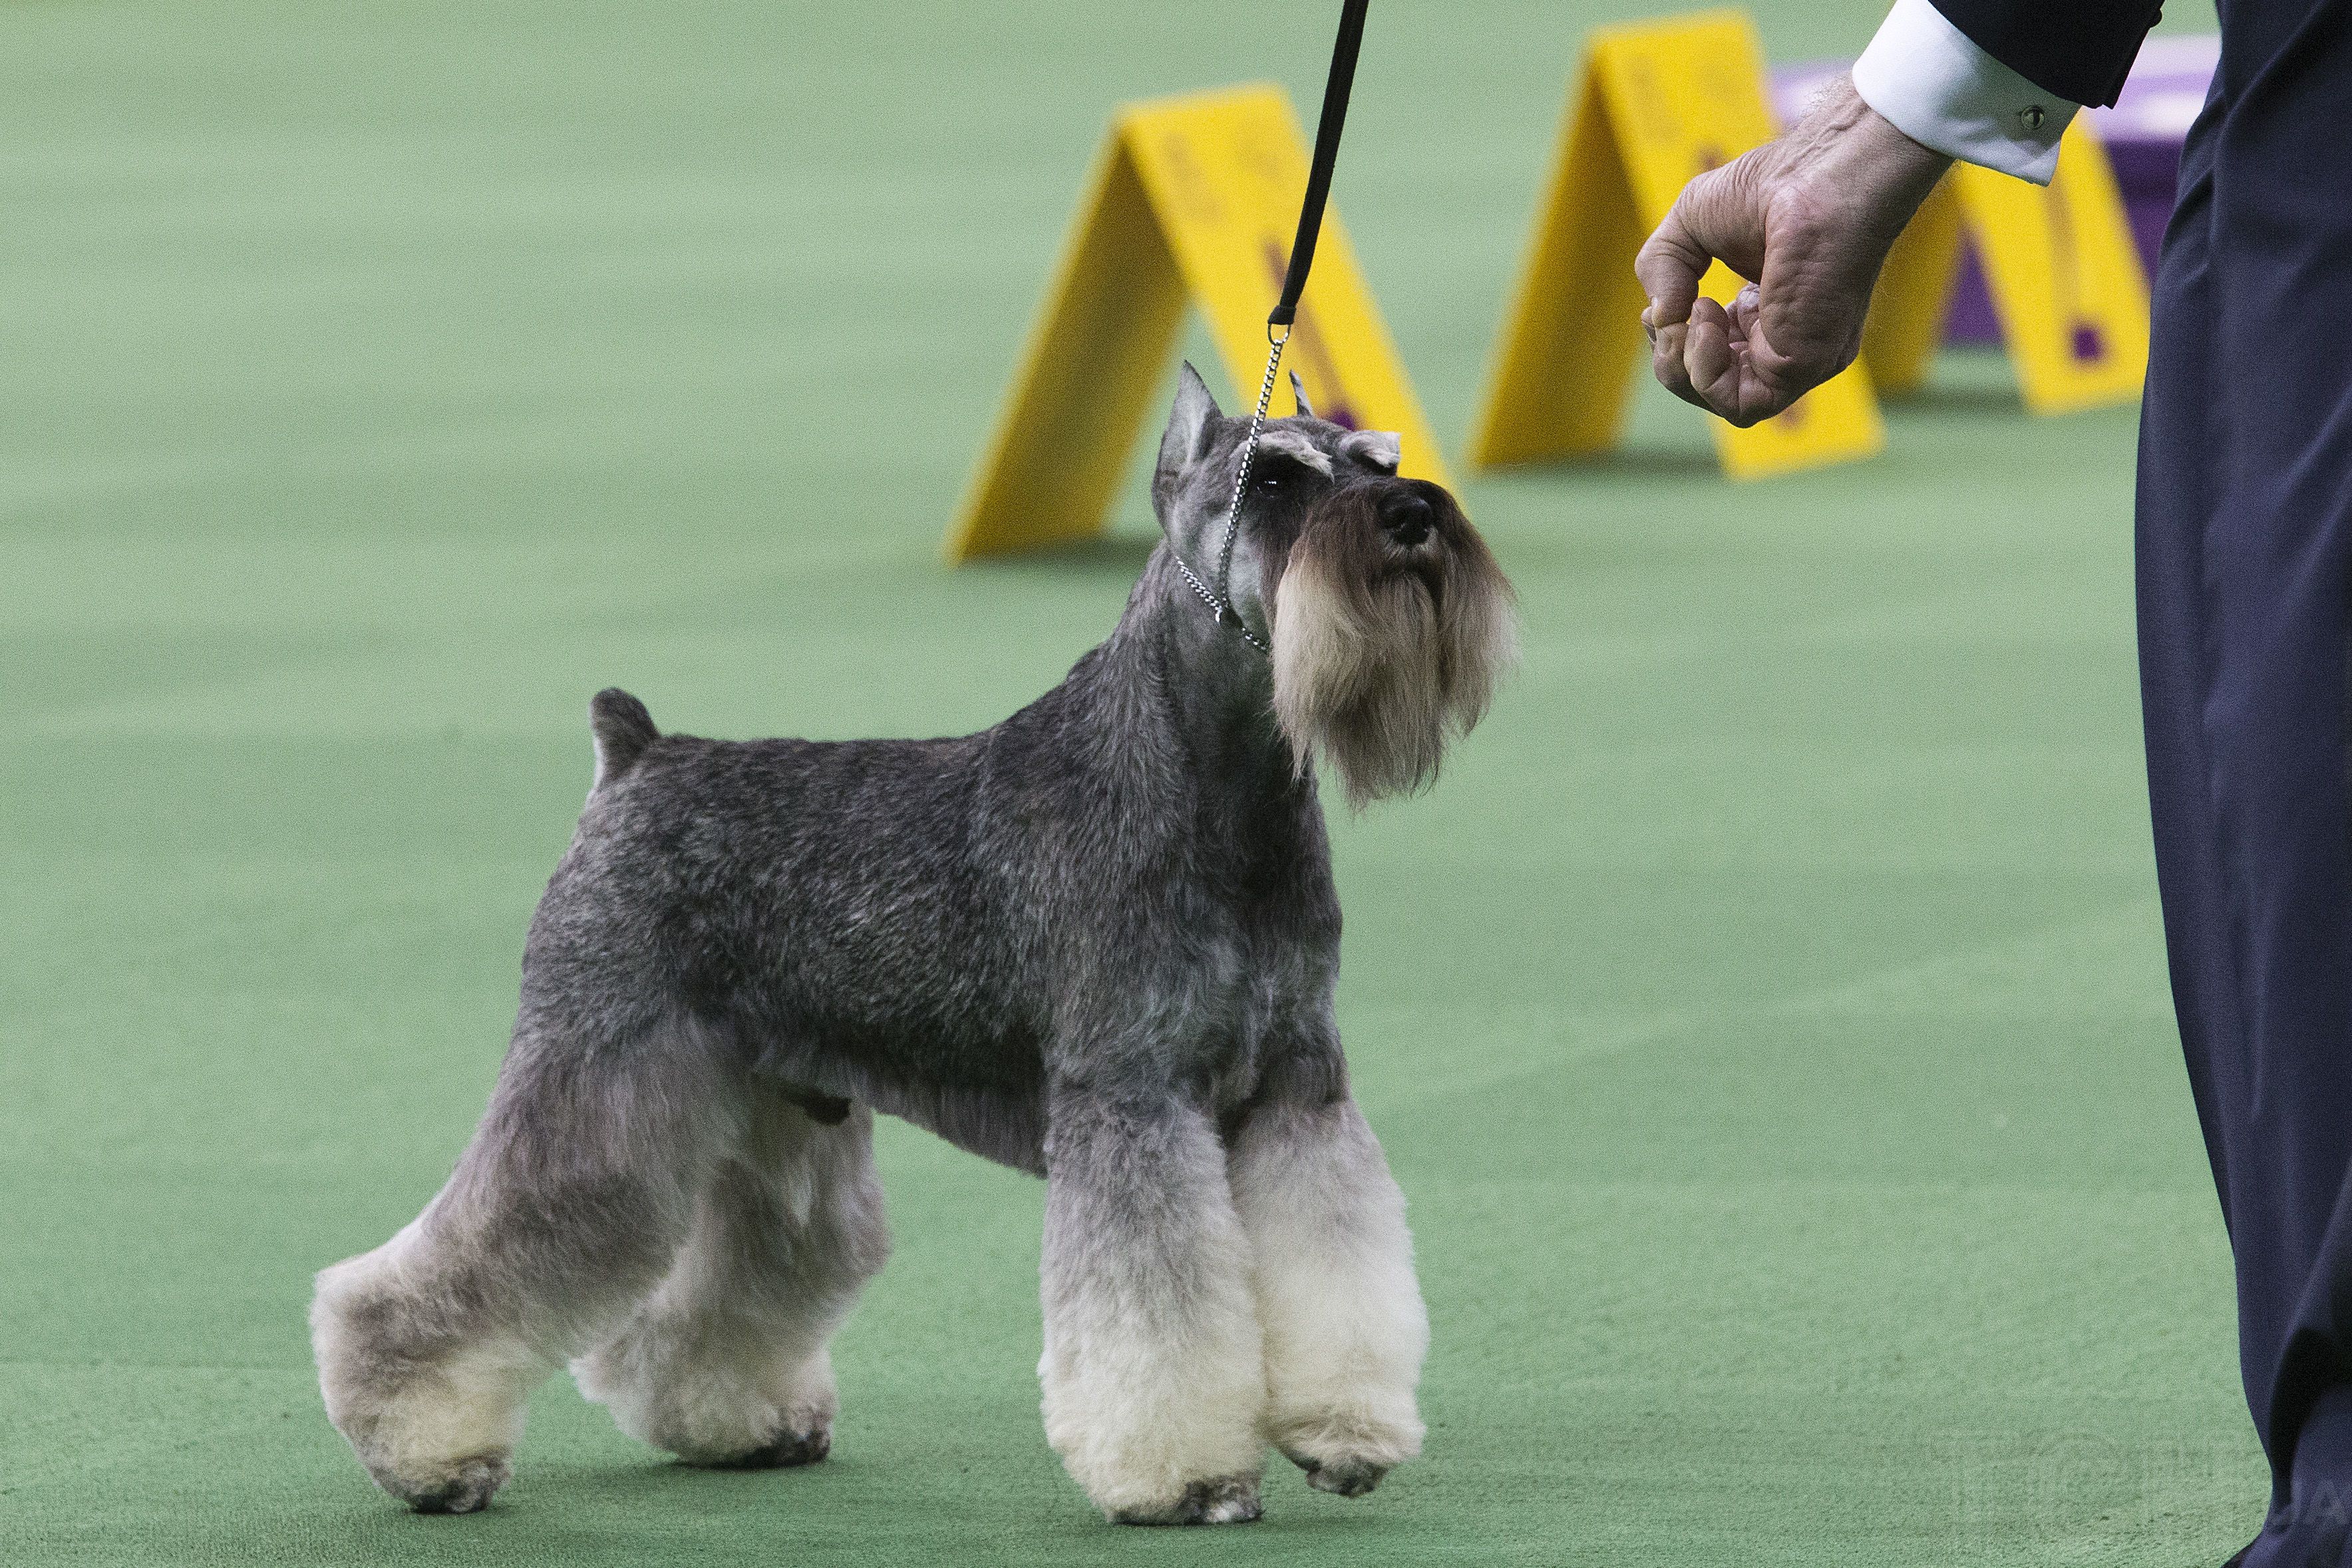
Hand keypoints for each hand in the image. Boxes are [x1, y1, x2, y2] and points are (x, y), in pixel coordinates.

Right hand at [1636, 78, 1950, 425]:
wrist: (1819, 176)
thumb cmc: (1771, 186)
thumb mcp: (1689, 224)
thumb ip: (1662, 269)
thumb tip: (1660, 318)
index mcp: (1769, 313)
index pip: (1711, 357)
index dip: (1673, 338)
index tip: (1670, 298)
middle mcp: (1788, 342)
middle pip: (1712, 387)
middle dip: (1672, 356)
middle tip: (1675, 311)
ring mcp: (1797, 358)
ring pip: (1725, 403)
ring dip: (1685, 366)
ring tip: (1694, 312)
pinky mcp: (1802, 365)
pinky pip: (1741, 405)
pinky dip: (1706, 371)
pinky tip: (1706, 321)